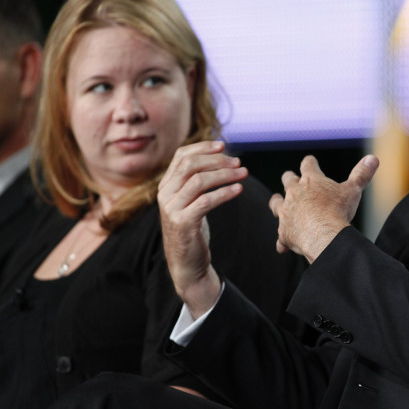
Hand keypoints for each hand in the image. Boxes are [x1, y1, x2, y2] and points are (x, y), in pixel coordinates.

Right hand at [158, 141, 246, 317]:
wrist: (186, 264)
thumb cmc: (192, 229)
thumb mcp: (190, 202)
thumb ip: (195, 181)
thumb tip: (219, 157)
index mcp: (165, 186)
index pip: (181, 156)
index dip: (203, 147)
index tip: (223, 145)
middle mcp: (165, 194)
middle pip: (191, 165)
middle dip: (217, 160)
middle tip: (238, 162)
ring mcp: (171, 209)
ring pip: (199, 181)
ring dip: (225, 174)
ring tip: (243, 174)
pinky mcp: (183, 223)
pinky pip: (206, 201)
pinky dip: (224, 193)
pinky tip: (239, 190)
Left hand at [269, 154, 378, 262]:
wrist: (323, 235)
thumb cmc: (338, 211)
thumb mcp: (353, 190)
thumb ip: (362, 174)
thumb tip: (373, 158)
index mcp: (311, 180)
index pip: (308, 164)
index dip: (310, 163)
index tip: (310, 161)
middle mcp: (294, 193)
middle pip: (288, 180)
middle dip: (290, 179)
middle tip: (291, 179)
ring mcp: (286, 212)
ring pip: (276, 203)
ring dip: (277, 203)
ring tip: (278, 203)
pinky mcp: (284, 231)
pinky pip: (280, 237)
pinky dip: (282, 241)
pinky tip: (282, 246)